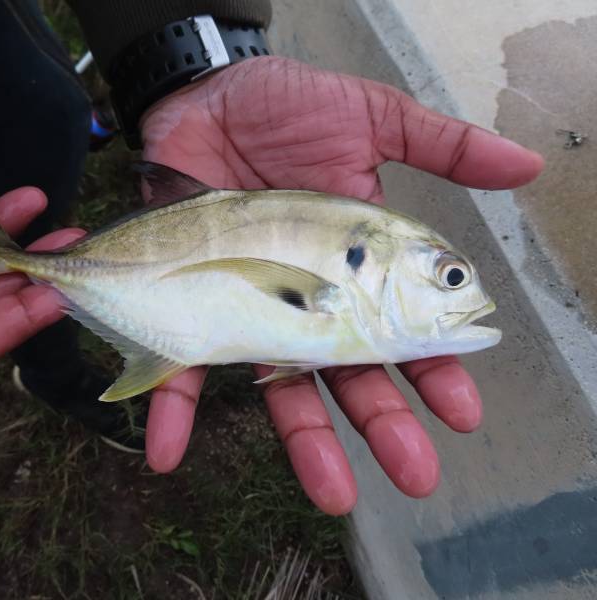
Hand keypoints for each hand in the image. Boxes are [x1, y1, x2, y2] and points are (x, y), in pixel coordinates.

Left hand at [140, 57, 543, 513]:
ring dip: (303, 442)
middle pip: (349, 373)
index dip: (436, 368)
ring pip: (279, 387)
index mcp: (356, 266)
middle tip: (415, 474)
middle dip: (384, 425)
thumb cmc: (284, 108)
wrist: (204, 96)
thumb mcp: (370, 119)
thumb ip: (441, 147)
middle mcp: (307, 298)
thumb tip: (527, 164)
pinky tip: (169, 455)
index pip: (402, 327)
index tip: (462, 411)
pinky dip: (173, 413)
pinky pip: (180, 366)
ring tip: (331, 491)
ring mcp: (251, 307)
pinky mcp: (191, 303)